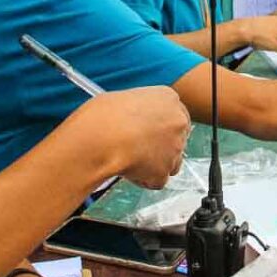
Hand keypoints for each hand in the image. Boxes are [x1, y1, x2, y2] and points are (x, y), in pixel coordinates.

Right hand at [71, 87, 188, 189]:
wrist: (99, 138)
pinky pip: (157, 179)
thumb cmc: (102, 116)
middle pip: (175, 137)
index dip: (160, 125)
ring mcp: (175, 148)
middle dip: (159, 144)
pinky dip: (143, 178)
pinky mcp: (164, 171)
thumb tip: (130, 118)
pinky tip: (126, 169)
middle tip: (137, 146)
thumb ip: (136, 109)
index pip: (175, 113)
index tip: (150, 131)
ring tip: (129, 158)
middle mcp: (177, 122)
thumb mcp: (121, 98)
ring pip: (170, 160)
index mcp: (168, 98)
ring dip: (154, 162)